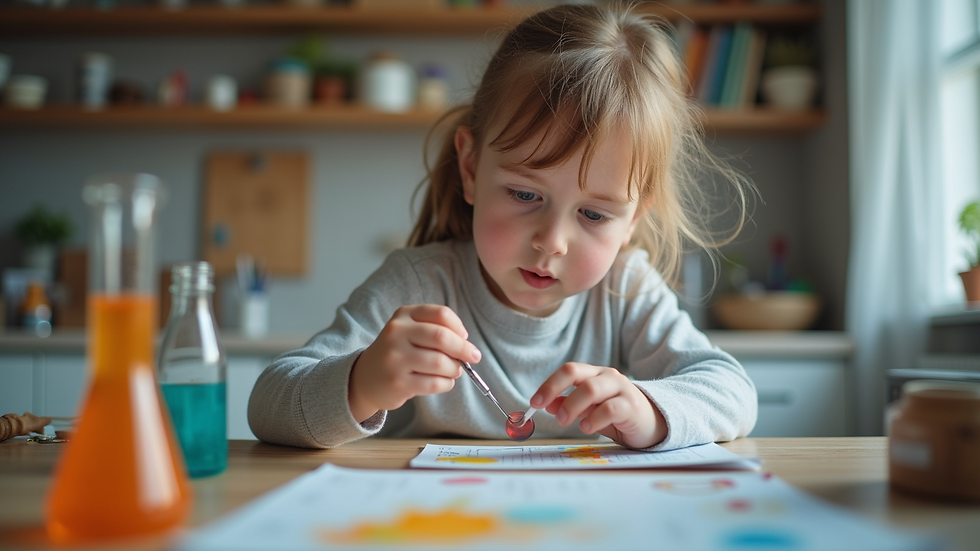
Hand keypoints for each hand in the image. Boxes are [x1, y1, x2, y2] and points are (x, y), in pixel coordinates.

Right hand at [349, 305, 481, 422]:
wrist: (365, 378)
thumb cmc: (398, 353)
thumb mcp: (410, 332)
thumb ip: (436, 331)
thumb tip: (467, 346)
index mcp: (404, 315)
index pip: (441, 314)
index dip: (459, 327)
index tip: (465, 338)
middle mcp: (396, 333)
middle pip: (441, 337)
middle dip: (464, 349)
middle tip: (474, 357)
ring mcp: (395, 358)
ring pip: (440, 362)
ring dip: (455, 369)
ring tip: (454, 371)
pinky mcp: (398, 383)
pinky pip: (434, 383)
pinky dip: (447, 384)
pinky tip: (444, 382)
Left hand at [530, 362, 666, 448]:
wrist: (653, 423)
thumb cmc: (618, 415)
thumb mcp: (590, 410)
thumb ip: (570, 405)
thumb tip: (547, 405)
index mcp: (594, 374)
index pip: (569, 371)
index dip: (549, 385)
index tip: (534, 402)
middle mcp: (607, 376)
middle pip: (576, 374)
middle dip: (555, 390)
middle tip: (543, 409)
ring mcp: (621, 389)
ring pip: (591, 388)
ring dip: (572, 405)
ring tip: (564, 422)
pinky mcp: (632, 406)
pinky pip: (610, 408)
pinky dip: (595, 418)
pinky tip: (587, 428)